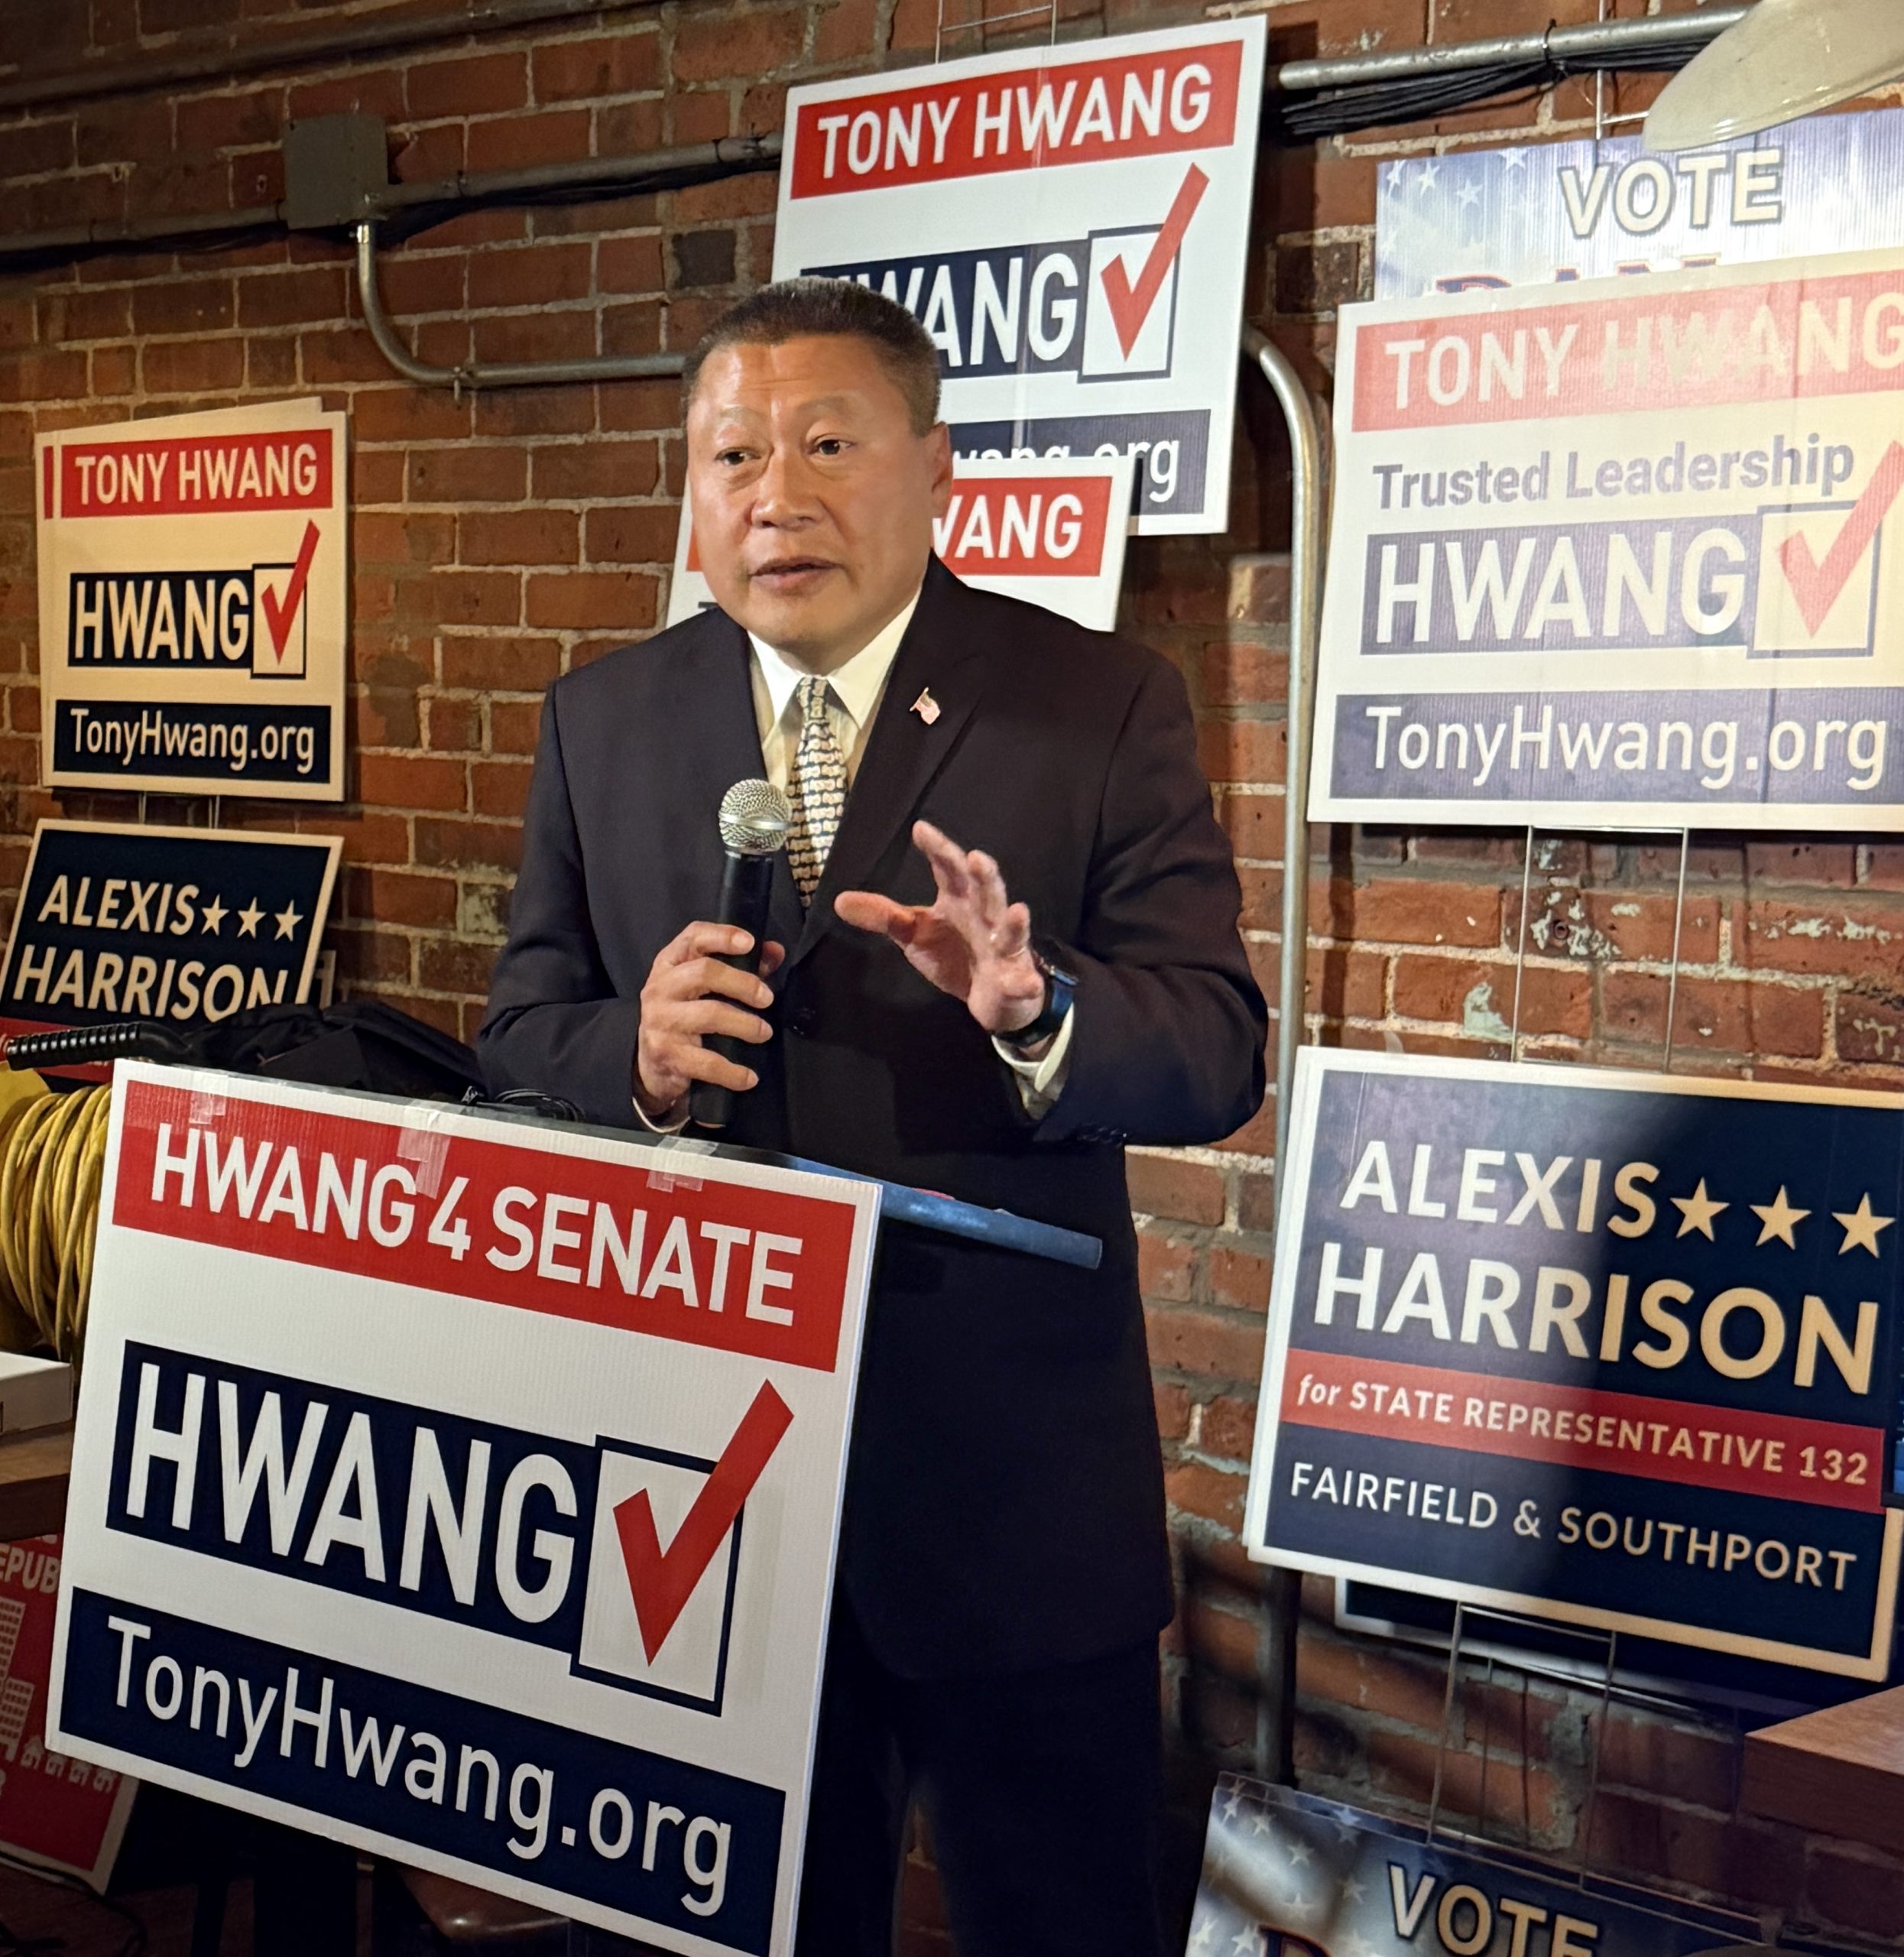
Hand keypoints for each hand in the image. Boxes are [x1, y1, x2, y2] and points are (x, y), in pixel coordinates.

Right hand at [635, 923, 784, 1115]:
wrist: (650, 1064)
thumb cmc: (686, 1016)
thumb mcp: (706, 988)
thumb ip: (742, 968)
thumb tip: (775, 951)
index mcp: (670, 964)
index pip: (693, 937)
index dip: (722, 935)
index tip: (750, 943)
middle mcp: (659, 988)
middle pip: (704, 972)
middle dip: (743, 983)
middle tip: (768, 998)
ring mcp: (660, 1021)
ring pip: (709, 1015)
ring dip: (745, 1024)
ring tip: (764, 1033)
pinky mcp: (666, 1054)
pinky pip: (707, 1062)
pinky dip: (733, 1071)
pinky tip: (749, 1077)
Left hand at [834, 820, 1045, 1035]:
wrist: (991, 994)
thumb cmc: (955, 953)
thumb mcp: (914, 934)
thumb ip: (883, 916)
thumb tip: (839, 901)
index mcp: (959, 900)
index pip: (949, 868)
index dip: (937, 849)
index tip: (920, 829)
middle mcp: (985, 916)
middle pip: (986, 890)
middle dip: (984, 876)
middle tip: (975, 858)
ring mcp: (1003, 947)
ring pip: (1011, 930)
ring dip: (1014, 922)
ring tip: (1016, 910)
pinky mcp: (1015, 978)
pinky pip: (1021, 980)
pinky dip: (1024, 982)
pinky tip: (1025, 982)